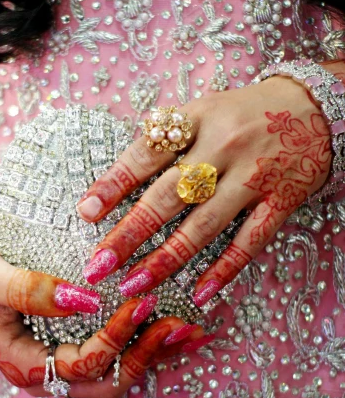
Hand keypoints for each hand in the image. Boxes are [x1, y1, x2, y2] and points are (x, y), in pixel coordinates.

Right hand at [0, 240, 206, 397]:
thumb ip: (31, 290)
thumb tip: (84, 299)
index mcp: (24, 367)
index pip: (82, 363)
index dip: (115, 337)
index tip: (141, 301)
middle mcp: (47, 377)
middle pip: (108, 381)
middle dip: (147, 355)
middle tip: (179, 324)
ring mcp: (61, 368)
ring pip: (117, 374)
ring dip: (155, 355)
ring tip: (191, 330)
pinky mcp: (72, 351)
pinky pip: (115, 357)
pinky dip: (146, 344)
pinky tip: (175, 328)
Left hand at [77, 76, 331, 303]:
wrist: (312, 105)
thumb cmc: (242, 113)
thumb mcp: (201, 111)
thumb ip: (165, 141)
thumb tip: (114, 183)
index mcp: (197, 120)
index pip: (146, 154)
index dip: (113, 185)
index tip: (85, 214)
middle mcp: (223, 147)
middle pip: (168, 196)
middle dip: (129, 234)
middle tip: (99, 265)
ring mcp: (253, 176)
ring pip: (204, 225)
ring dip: (166, 259)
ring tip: (134, 285)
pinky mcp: (281, 200)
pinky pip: (249, 241)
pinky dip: (224, 269)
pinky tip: (199, 292)